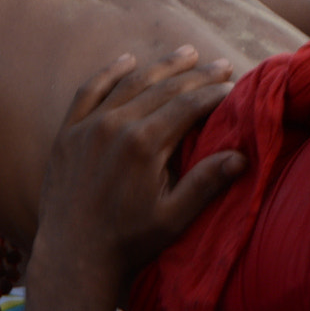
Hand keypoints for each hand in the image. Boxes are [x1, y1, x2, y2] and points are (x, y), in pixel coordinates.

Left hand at [37, 47, 242, 282]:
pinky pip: (89, 92)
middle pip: (163, 88)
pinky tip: (126, 60)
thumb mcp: (173, 218)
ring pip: (130, 83)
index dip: (215, 93)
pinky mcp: (68, 133)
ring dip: (160, 65)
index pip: (189, 105)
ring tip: (186, 53)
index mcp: (145, 144)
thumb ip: (205, 183)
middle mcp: (116, 126)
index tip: (234, 86)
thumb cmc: (129, 242)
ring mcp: (88, 127)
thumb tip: (242, 156)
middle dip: (196, 75)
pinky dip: (108, 73)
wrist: (73, 257)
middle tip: (220, 64)